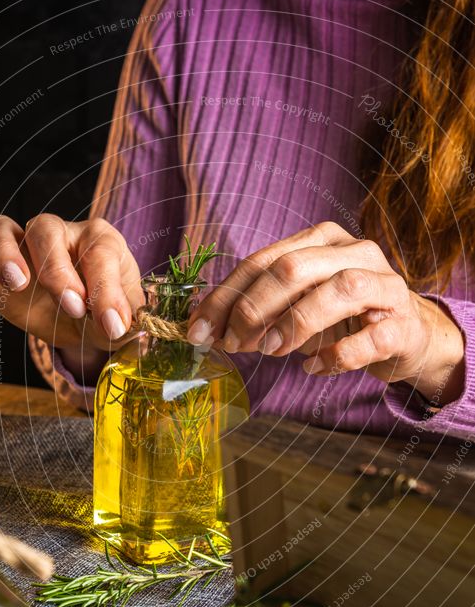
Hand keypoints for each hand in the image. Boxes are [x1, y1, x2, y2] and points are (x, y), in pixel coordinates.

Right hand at [0, 214, 143, 356]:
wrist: (84, 322)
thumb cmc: (106, 312)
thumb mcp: (123, 321)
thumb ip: (125, 321)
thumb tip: (120, 327)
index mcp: (99, 240)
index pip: (100, 253)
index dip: (107, 289)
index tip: (112, 325)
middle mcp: (60, 234)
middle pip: (46, 230)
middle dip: (57, 270)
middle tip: (72, 308)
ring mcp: (23, 247)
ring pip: (1, 229)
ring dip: (5, 254)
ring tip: (17, 283)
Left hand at [187, 221, 464, 404]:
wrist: (408, 334)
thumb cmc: (343, 317)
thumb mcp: (296, 305)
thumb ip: (257, 310)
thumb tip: (205, 330)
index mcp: (321, 240)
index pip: (263, 261)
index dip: (226, 297)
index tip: (199, 331)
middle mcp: (355, 252)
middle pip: (295, 268)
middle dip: (254, 307)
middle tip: (233, 343)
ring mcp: (385, 285)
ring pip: (340, 289)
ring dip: (295, 323)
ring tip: (270, 351)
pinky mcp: (404, 324)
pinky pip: (372, 338)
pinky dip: (337, 356)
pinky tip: (312, 367)